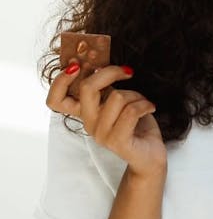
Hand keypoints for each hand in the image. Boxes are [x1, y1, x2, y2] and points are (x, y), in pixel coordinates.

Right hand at [46, 59, 167, 177]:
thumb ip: (105, 88)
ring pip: (117, 97)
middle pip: (87, 88)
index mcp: (85, 113)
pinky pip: (131, 112)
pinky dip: (144, 105)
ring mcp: (102, 134)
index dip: (60, 81)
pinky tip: (149, 108)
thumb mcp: (118, 101)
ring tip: (143, 102)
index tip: (77, 65)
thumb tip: (98, 64)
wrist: (150, 154)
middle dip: (110, 72)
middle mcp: (89, 124)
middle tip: (127, 72)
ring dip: (136, 95)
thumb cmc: (136, 124)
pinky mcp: (118, 142)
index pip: (55, 100)